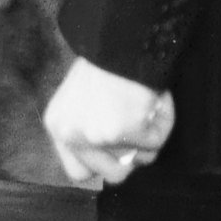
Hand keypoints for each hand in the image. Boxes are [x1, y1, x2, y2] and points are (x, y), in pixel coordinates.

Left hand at [44, 56, 174, 188]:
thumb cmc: (106, 68)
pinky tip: (154, 100)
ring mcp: (98, 136)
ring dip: (149, 139)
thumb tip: (117, 160)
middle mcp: (71, 135)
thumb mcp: (81, 102)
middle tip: (137, 130)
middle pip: (113, 175)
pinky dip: (163, 122)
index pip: (78, 172)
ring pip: (140, 161)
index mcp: (58, 127)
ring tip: (145, 108)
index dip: (103, 165)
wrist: (119, 44)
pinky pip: (157, 142)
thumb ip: (88, 130)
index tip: (118, 150)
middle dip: (132, 158)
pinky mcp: (126, 131)